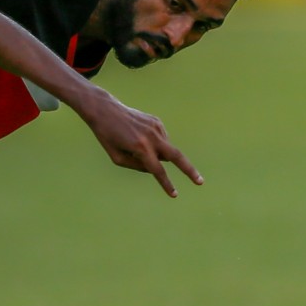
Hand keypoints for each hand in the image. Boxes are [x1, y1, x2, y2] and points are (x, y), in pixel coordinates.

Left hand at [83, 98, 202, 197]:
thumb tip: (156, 168)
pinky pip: (160, 139)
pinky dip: (154, 144)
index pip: (157, 170)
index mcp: (140, 148)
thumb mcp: (117, 158)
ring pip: (164, 149)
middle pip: (176, 156)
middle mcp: (151, 137)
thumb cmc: (108, 137)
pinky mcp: (157, 121)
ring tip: (134, 144)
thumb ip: (138, 166)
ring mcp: (156, 127)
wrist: (105, 110)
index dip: (166, 184)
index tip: (174, 194)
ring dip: (156, 154)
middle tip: (200, 182)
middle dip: (189, 170)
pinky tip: (138, 136)